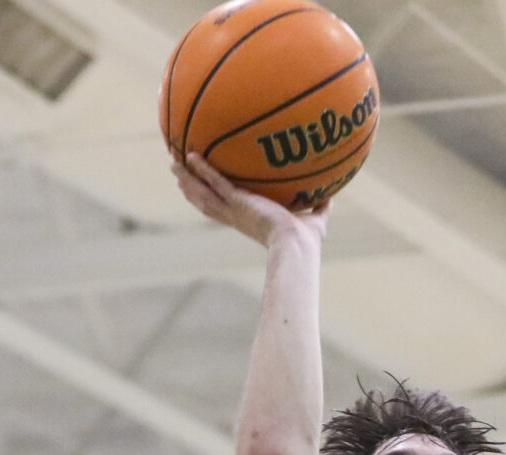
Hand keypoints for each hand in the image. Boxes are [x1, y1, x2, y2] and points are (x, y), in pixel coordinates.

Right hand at [171, 150, 326, 247]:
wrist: (297, 247)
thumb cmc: (307, 241)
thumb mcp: (315, 217)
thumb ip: (319, 204)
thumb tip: (332, 192)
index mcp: (248, 219)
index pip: (224, 207)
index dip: (211, 197)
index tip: (202, 187)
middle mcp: (236, 215)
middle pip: (204, 200)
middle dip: (190, 186)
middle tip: (178, 172)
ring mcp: (234, 210)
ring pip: (202, 193)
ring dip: (187, 179)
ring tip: (172, 163)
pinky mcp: (237, 202)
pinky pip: (215, 182)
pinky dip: (203, 170)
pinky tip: (191, 156)